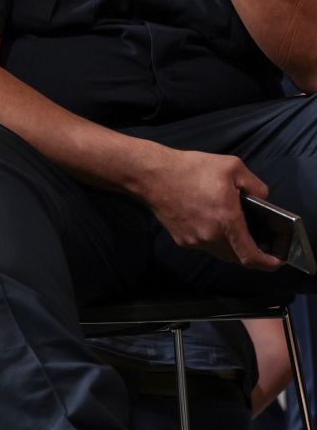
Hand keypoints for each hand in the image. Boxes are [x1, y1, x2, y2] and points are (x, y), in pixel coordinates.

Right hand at [140, 147, 282, 270]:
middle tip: (256, 236)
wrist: (152, 175)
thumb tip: (263, 201)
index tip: (276, 260)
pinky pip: (204, 245)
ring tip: (230, 224)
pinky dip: (212, 237)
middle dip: (250, 250)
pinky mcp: (181, 239)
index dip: (267, 262)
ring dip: (230, 243)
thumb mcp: (232, 167)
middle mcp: (211, 237)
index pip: (251, 257)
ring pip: (220, 251)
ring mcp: (194, 240)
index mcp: (227, 221)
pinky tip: (207, 218)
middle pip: (237, 256)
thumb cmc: (191, 169)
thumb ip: (256, 186)